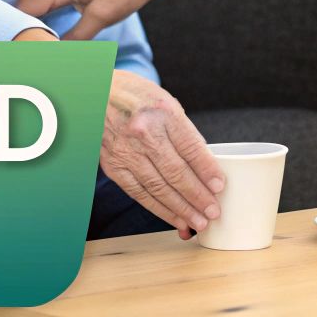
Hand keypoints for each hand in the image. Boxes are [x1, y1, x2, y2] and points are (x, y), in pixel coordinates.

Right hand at [17, 0, 166, 40]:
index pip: (26, 6)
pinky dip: (43, 9)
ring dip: (30, 12)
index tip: (9, 41)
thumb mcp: (101, 17)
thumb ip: (78, 36)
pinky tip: (48, 22)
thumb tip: (59, 53)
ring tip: (26, 34)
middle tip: (13, 39)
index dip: (14, 24)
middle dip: (16, 17)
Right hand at [102, 70, 225, 240]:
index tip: (219, 187)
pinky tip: (174, 218)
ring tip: (198, 222)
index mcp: (163, 113)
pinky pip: (139, 193)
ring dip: (180, 209)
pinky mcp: (114, 166)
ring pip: (158, 188)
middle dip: (197, 196)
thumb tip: (206, 166)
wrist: (97, 95)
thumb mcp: (167, 103)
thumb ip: (184, 133)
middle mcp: (143, 132)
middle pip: (175, 172)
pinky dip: (159, 209)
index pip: (190, 147)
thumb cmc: (137, 97)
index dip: (207, 170)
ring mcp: (126, 151)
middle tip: (213, 212)